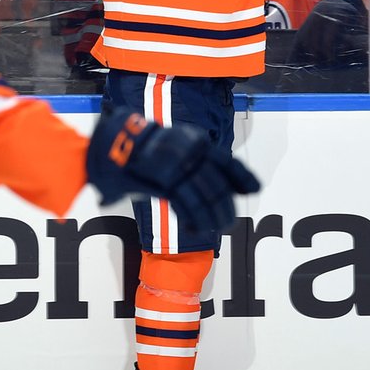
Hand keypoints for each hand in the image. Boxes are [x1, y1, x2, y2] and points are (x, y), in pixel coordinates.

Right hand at [86, 110, 260, 232]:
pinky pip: (186, 204)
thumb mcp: (173, 145)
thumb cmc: (143, 146)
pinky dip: (193, 219)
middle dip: (224, 206)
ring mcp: (178, 166)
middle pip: (217, 183)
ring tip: (217, 228)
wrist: (114, 142)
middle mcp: (190, 152)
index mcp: (195, 142)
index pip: (226, 161)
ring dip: (212, 216)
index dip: (242, 177)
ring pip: (204, 196)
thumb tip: (207, 184)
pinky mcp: (164, 180)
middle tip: (228, 221)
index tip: (254, 189)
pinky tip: (195, 228)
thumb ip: (190, 161)